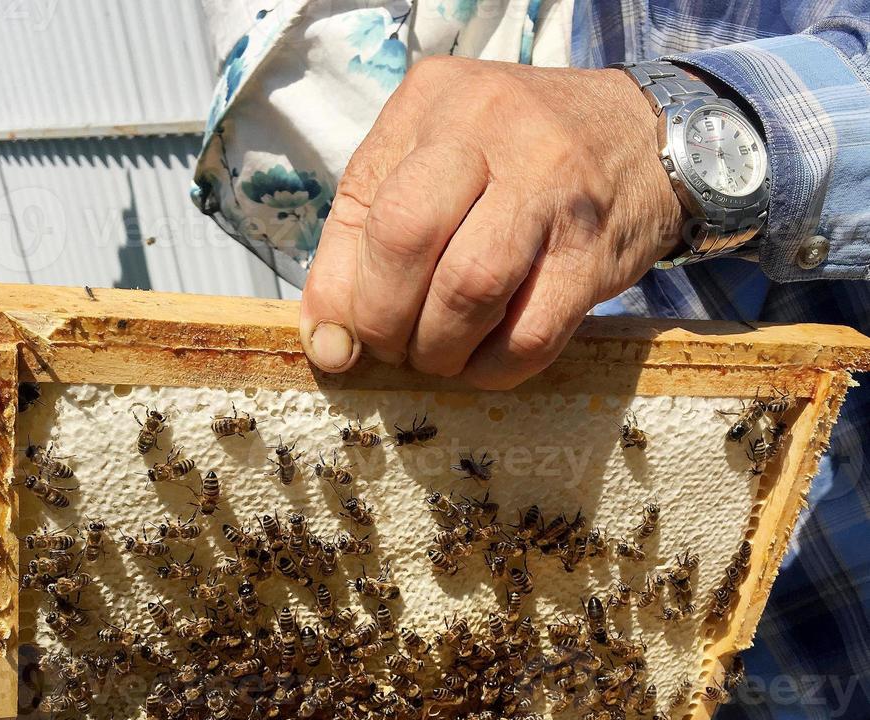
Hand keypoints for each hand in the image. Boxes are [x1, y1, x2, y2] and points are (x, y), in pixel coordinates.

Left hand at [299, 57, 683, 388]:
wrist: (642, 138)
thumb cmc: (516, 161)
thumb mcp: (433, 167)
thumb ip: (366, 240)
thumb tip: (327, 346)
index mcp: (433, 101)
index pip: (358, 205)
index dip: (338, 292)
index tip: (340, 339)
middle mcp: (491, 128)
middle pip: (405, 238)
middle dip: (384, 320)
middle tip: (395, 347)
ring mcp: (550, 187)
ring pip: (468, 289)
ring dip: (439, 350)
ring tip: (439, 355)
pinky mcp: (592, 251)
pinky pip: (529, 334)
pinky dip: (493, 368)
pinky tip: (485, 361)